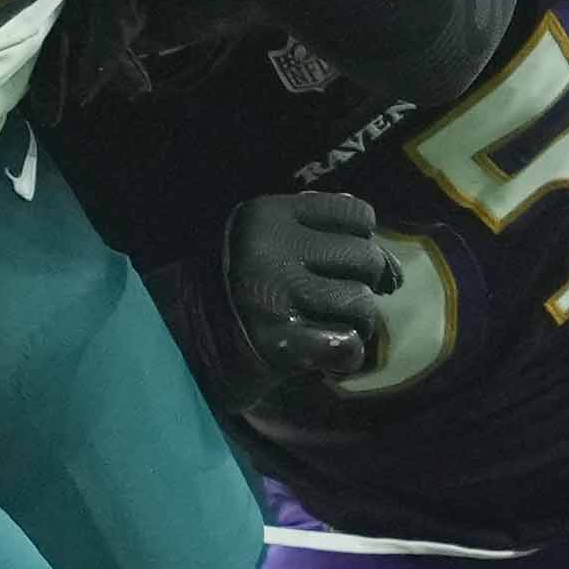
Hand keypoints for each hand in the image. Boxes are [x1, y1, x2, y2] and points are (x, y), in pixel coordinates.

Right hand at [224, 190, 401, 390]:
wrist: (182, 334)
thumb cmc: (237, 282)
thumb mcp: (265, 237)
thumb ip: (318, 230)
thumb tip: (386, 254)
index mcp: (271, 214)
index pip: (356, 215)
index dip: (361, 240)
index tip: (347, 261)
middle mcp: (273, 249)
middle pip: (365, 258)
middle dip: (366, 282)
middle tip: (346, 298)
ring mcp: (277, 296)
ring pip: (361, 304)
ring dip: (357, 322)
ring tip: (332, 326)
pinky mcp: (280, 342)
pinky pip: (346, 345)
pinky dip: (346, 354)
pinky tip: (329, 354)